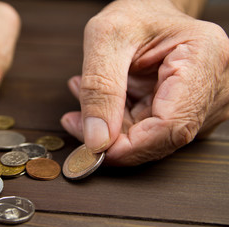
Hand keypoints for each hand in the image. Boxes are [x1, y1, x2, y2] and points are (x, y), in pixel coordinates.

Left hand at [61, 0, 228, 165]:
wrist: (151, 7)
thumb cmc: (137, 11)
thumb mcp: (107, 38)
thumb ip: (100, 87)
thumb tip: (96, 139)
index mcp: (204, 59)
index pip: (171, 125)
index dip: (131, 146)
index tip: (94, 149)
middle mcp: (214, 86)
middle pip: (162, 137)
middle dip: (115, 139)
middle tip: (77, 122)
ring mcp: (203, 101)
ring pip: (152, 138)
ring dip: (112, 128)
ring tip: (83, 98)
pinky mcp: (186, 109)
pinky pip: (150, 130)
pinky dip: (119, 121)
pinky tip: (101, 102)